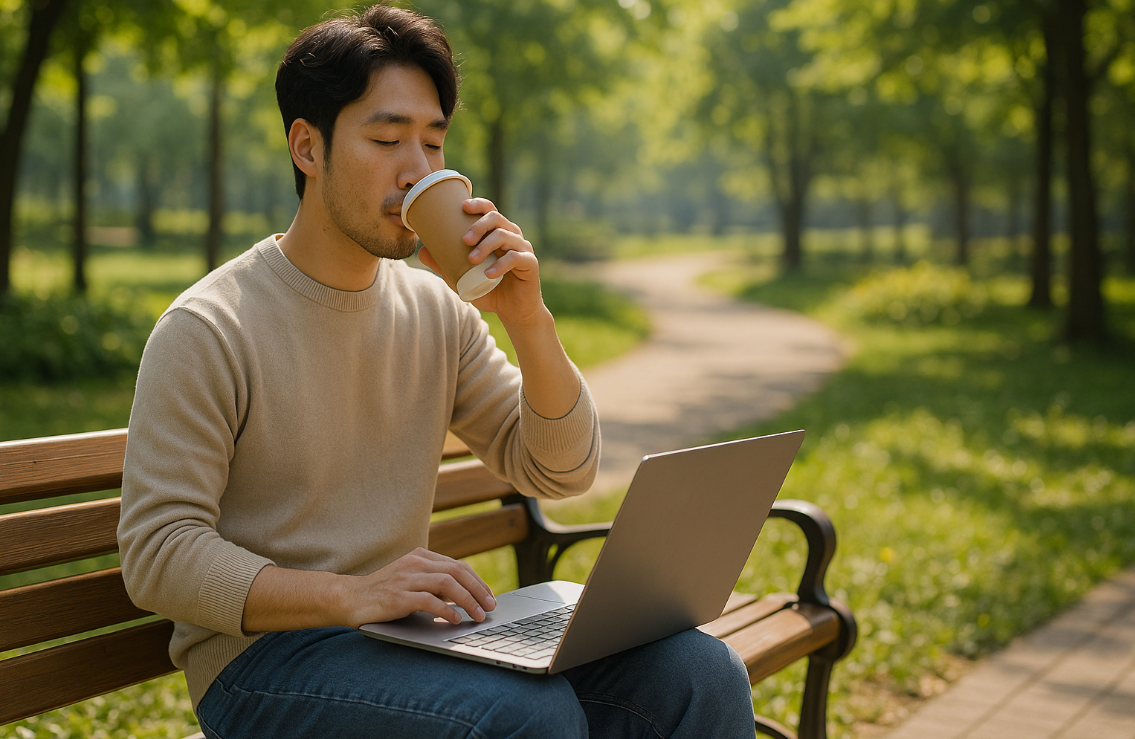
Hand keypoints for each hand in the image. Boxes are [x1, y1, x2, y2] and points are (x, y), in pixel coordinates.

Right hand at [340, 547, 496, 627]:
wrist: (349, 598)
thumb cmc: (383, 592)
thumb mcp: (411, 580)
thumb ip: (433, 582)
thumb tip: (464, 596)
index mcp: (420, 556)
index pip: (458, 565)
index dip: (478, 581)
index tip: (489, 596)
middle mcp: (415, 563)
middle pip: (457, 571)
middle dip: (479, 590)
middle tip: (491, 607)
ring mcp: (406, 578)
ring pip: (447, 584)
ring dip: (468, 600)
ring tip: (478, 615)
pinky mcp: (398, 596)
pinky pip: (429, 601)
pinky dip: (446, 610)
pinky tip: (455, 619)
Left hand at [418, 198, 545, 327]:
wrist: (513, 311)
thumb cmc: (489, 290)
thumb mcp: (462, 278)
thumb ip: (444, 265)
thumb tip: (421, 251)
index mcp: (498, 233)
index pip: (490, 210)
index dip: (478, 204)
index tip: (463, 206)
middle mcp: (512, 236)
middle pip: (497, 219)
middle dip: (479, 225)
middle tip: (464, 240)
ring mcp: (523, 249)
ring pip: (505, 235)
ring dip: (486, 245)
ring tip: (472, 259)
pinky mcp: (530, 264)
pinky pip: (516, 258)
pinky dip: (500, 265)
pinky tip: (488, 273)